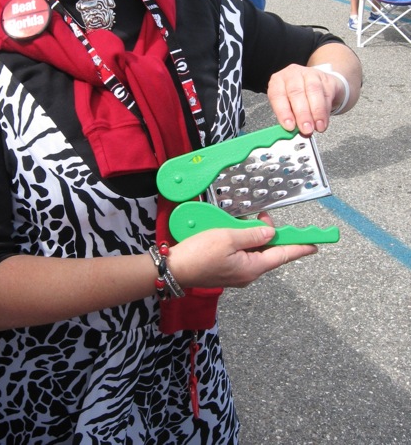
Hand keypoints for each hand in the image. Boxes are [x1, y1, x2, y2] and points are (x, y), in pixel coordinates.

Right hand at [169, 216, 316, 288]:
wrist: (174, 269)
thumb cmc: (198, 255)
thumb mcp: (227, 238)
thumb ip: (252, 234)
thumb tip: (270, 233)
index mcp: (252, 267)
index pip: (283, 255)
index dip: (300, 247)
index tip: (316, 243)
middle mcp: (247, 273)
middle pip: (268, 252)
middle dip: (270, 234)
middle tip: (264, 217)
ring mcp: (236, 273)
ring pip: (254, 252)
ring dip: (253, 236)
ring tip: (245, 222)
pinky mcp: (226, 270)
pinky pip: (242, 254)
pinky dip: (242, 241)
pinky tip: (234, 232)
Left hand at [266, 63, 343, 134]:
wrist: (319, 85)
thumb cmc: (299, 97)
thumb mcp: (289, 106)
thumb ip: (289, 117)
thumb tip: (293, 131)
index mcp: (278, 81)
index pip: (277, 95)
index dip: (283, 112)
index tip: (289, 126)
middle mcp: (292, 75)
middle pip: (295, 92)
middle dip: (302, 114)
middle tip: (306, 129)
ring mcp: (309, 74)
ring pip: (313, 90)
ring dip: (315, 112)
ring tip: (317, 126)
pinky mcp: (326, 78)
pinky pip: (326, 94)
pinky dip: (325, 111)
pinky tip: (323, 121)